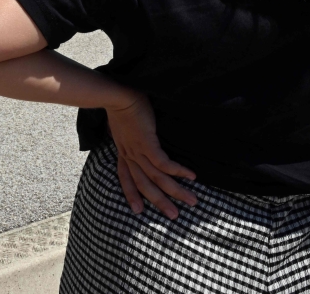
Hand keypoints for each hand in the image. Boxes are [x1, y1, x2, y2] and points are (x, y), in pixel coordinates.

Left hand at [106, 91, 196, 219]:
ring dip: (175, 190)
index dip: (131, 194)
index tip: (138, 211)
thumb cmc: (121, 105)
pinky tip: (190, 176)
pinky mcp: (147, 142)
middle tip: (175, 216)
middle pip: (144, 184)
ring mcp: (138, 151)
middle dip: (160, 202)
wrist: (117, 94)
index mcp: (123, 152)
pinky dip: (177, 171)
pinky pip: (163, 163)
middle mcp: (129, 155)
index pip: (126, 178)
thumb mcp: (122, 125)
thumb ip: (129, 135)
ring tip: (192, 200)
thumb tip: (138, 136)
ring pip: (157, 178)